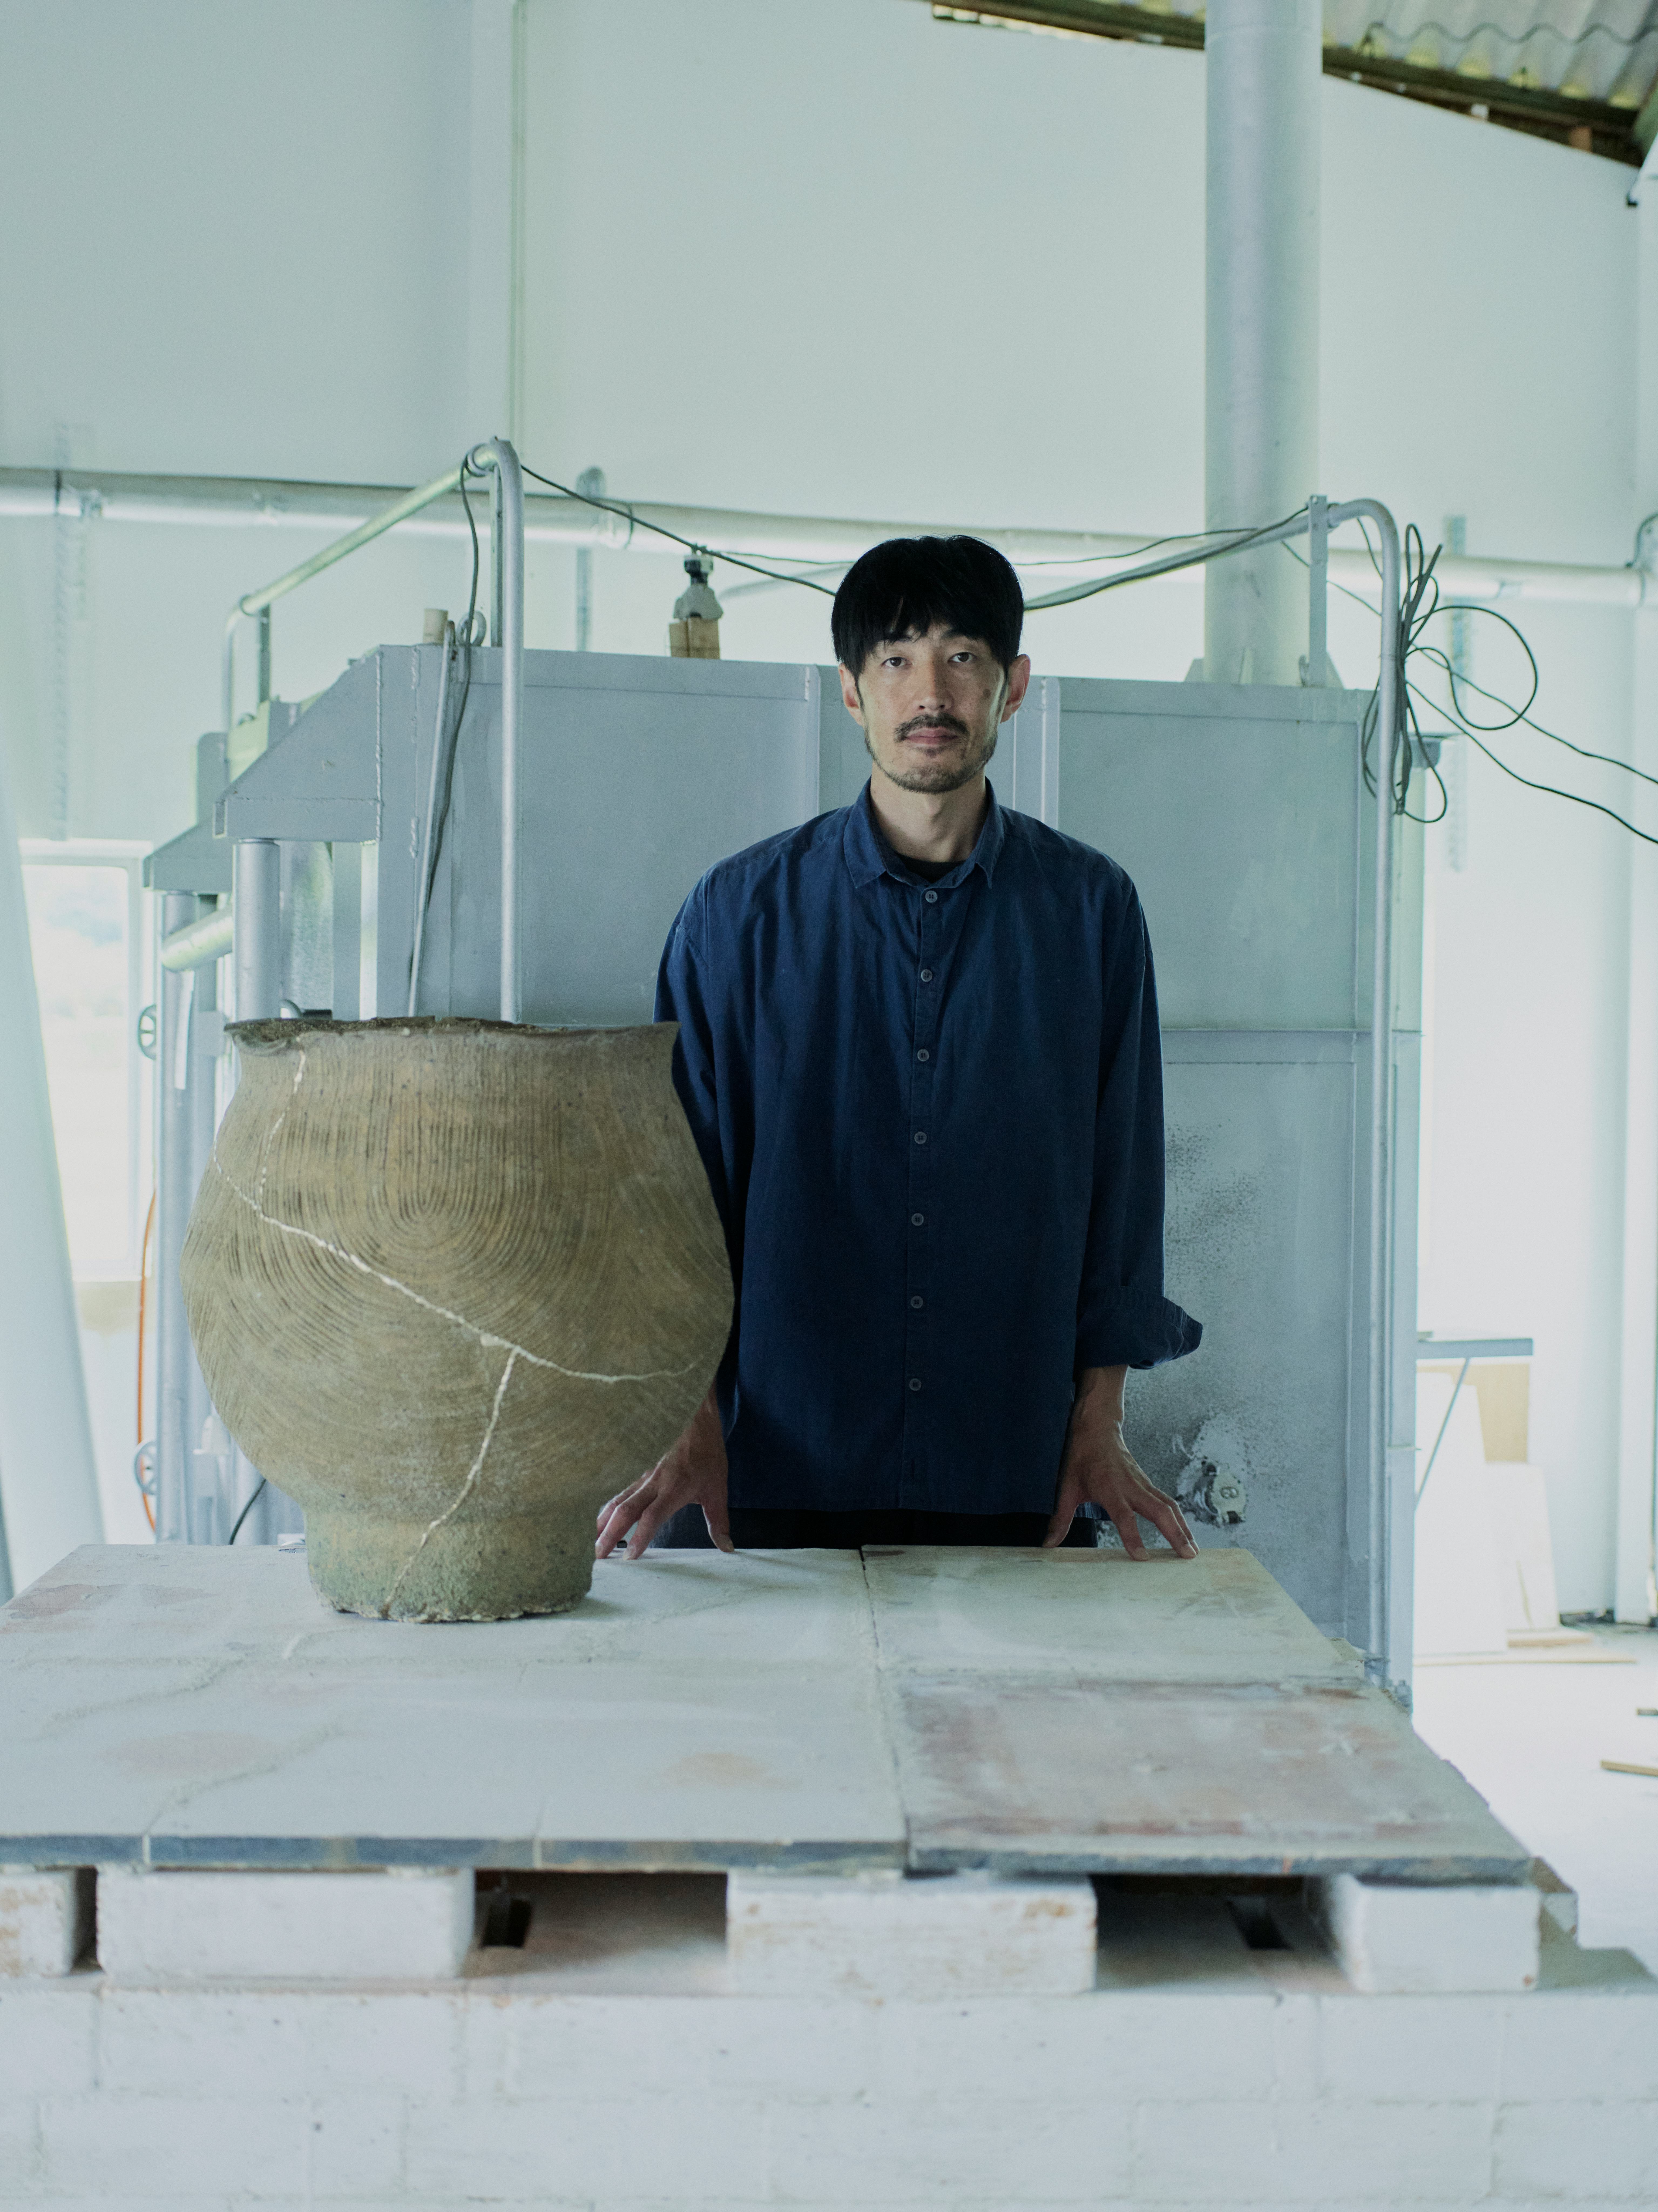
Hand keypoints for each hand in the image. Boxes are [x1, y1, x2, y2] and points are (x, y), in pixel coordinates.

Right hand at [595, 1387, 731, 1558]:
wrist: (694, 1417)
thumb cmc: (707, 1453)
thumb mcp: (718, 1488)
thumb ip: (719, 1521)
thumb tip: (726, 1547)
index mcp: (674, 1489)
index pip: (652, 1516)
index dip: (640, 1536)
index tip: (630, 1557)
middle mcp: (654, 1483)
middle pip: (626, 1511)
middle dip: (610, 1535)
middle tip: (598, 1557)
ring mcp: (642, 1475)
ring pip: (617, 1500)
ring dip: (602, 1523)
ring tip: (590, 1542)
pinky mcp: (637, 1470)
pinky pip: (618, 1491)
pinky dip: (606, 1507)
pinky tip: (597, 1519)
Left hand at [1045, 1365, 1196, 1557]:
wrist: (1097, 1428)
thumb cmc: (1081, 1457)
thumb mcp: (1066, 1487)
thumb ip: (1060, 1518)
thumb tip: (1048, 1544)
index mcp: (1110, 1487)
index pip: (1124, 1516)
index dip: (1133, 1536)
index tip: (1142, 1557)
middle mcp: (1131, 1486)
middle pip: (1159, 1511)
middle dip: (1175, 1534)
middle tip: (1187, 1556)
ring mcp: (1143, 1484)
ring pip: (1169, 1506)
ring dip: (1183, 1528)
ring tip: (1193, 1551)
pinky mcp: (1148, 1483)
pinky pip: (1168, 1501)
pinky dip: (1179, 1518)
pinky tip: (1185, 1533)